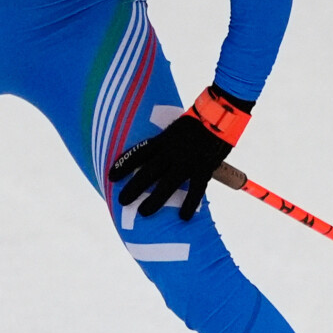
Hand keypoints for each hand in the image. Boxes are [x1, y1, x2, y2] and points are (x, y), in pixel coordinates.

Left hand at [112, 86, 250, 220]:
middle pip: (148, 173)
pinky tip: (183, 217)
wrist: (221, 115)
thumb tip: (156, 155)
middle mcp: (171, 152)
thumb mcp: (176, 128)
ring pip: (166, 185)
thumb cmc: (198, 120)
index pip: (139, 153)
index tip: (110, 176)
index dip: (123, 165)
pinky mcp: (203, 169)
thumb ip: (166, 142)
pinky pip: (195, 190)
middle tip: (122, 201)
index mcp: (163, 139)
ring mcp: (187, 162)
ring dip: (154, 200)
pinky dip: (189, 204)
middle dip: (133, 188)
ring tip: (143, 213)